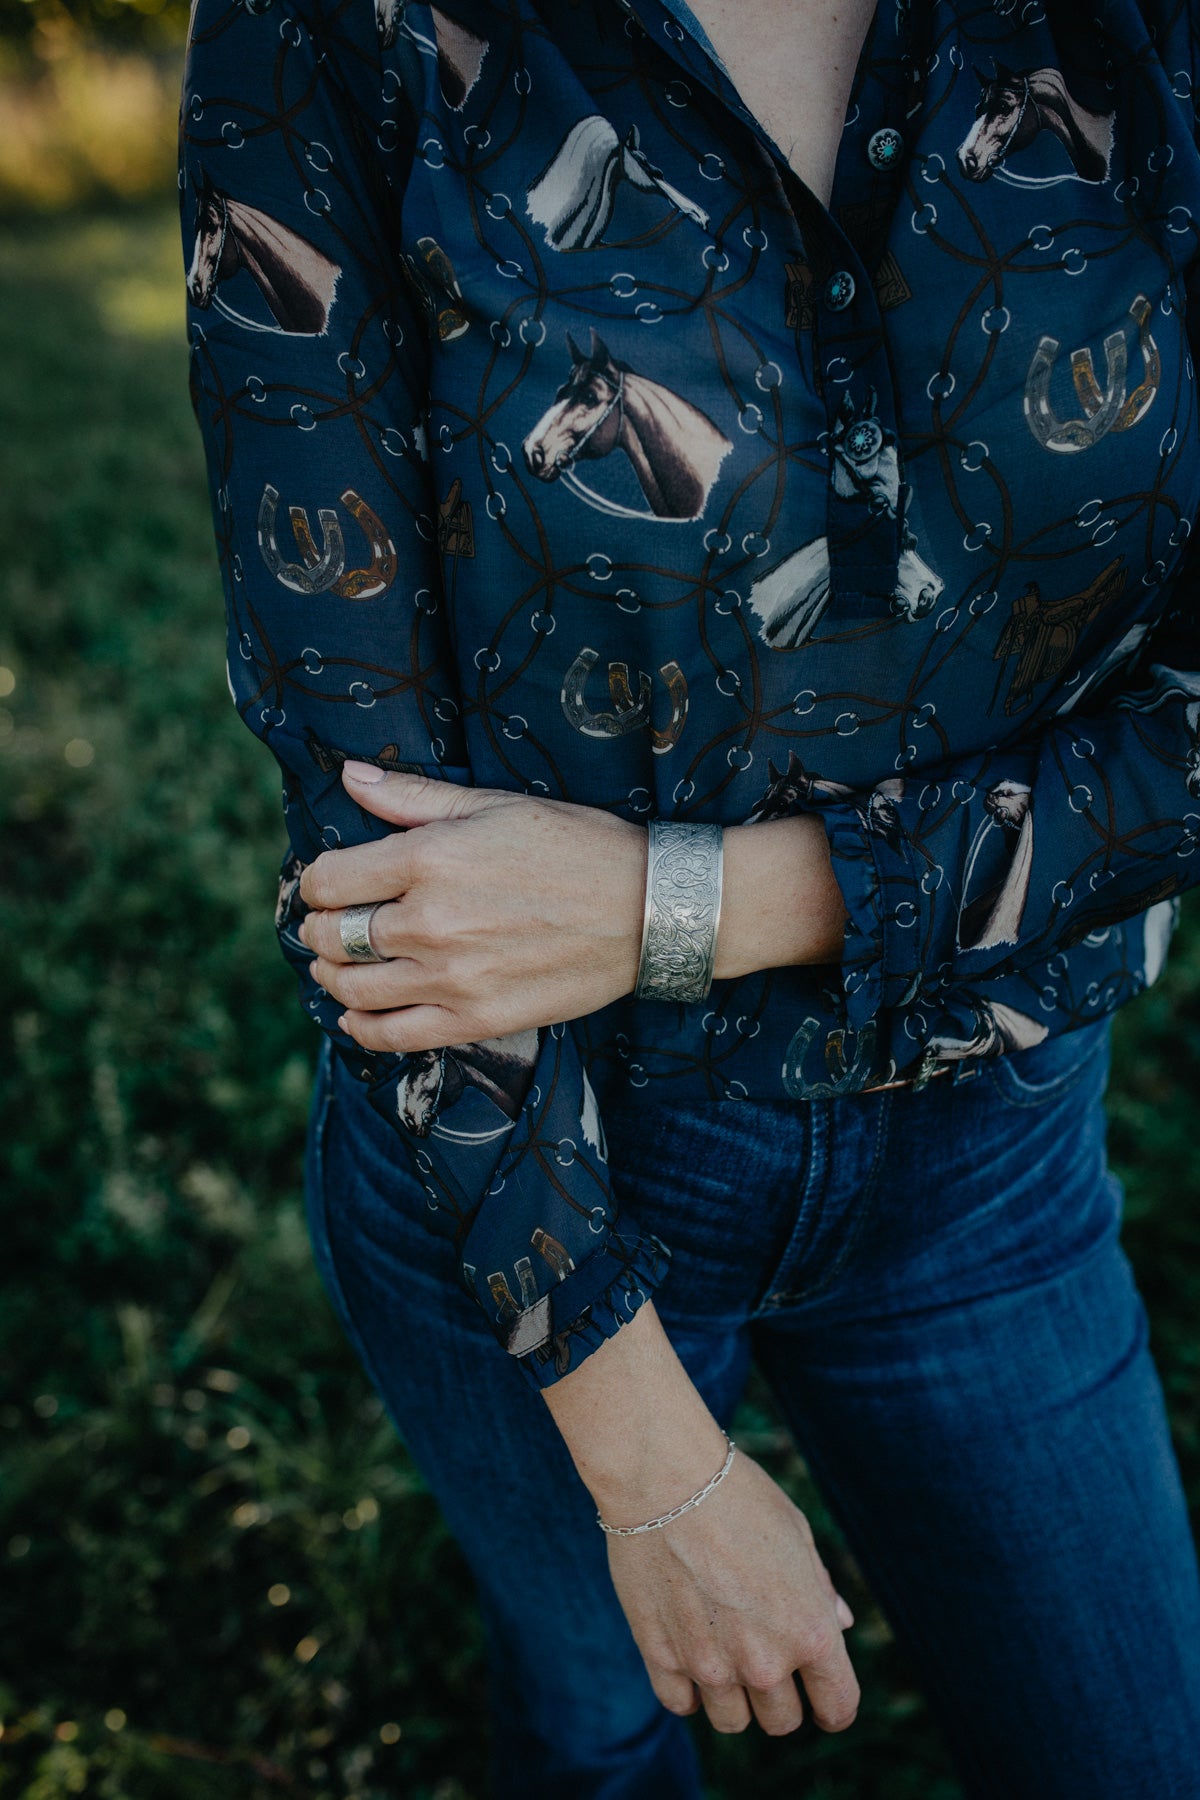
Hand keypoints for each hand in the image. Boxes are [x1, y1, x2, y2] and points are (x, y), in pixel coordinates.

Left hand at [296, 762, 646, 1052]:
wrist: (645, 908)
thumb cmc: (574, 845)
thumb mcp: (494, 805)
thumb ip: (413, 797)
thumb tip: (350, 777)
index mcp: (429, 859)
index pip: (328, 879)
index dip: (314, 881)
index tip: (325, 883)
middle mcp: (430, 921)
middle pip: (332, 936)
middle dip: (318, 928)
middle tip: (327, 924)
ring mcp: (451, 978)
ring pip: (353, 988)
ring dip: (331, 977)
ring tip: (337, 967)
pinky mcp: (476, 1020)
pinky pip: (392, 1036)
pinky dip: (360, 1027)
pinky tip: (355, 1014)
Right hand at [604, 1450, 859, 1737]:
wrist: (666, 1477)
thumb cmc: (740, 1496)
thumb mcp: (796, 1534)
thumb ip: (820, 1589)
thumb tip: (840, 1624)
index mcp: (811, 1631)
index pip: (838, 1707)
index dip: (833, 1707)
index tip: (822, 1700)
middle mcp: (764, 1661)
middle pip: (781, 1721)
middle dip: (780, 1697)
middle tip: (765, 1658)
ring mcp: (710, 1665)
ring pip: (731, 1721)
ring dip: (733, 1696)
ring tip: (723, 1652)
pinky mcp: (661, 1657)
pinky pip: (682, 1704)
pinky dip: (688, 1688)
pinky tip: (689, 1651)